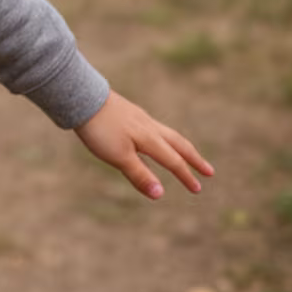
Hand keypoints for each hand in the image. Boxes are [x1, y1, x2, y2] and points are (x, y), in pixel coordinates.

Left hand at [73, 90, 214, 199]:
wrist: (81, 97)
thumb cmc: (99, 129)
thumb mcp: (118, 156)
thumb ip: (139, 174)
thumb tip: (160, 194)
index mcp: (149, 139)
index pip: (173, 161)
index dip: (186, 176)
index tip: (198, 189)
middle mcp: (149, 126)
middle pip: (178, 144)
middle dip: (194, 159)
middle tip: (209, 171)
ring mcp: (139, 118)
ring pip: (167, 133)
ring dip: (180, 146)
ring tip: (186, 155)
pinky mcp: (128, 112)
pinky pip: (154, 128)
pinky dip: (163, 137)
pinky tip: (154, 139)